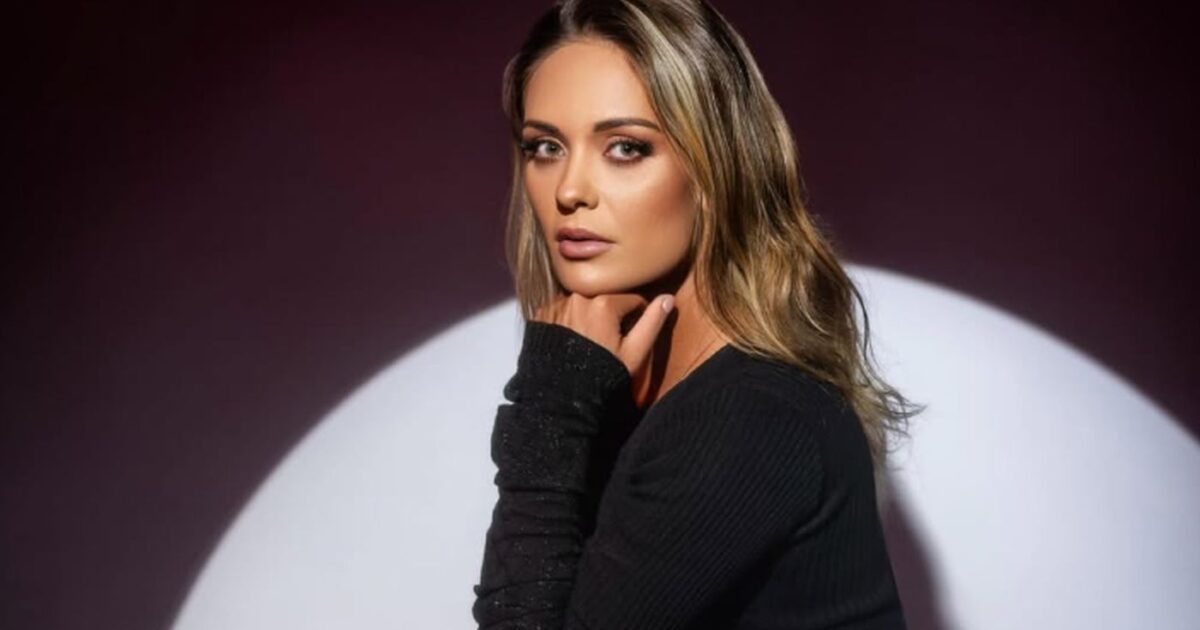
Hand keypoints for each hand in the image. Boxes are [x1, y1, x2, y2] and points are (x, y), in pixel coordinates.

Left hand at [534, 292, 674, 378]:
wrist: (558, 396)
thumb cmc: (600, 376)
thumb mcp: (634, 353)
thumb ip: (652, 322)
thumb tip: (668, 298)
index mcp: (604, 303)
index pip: (631, 301)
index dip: (637, 316)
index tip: (633, 333)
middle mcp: (578, 297)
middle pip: (605, 300)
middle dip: (611, 316)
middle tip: (609, 341)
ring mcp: (557, 304)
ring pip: (583, 304)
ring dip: (589, 316)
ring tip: (589, 342)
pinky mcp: (541, 314)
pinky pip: (563, 310)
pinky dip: (569, 320)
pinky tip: (571, 341)